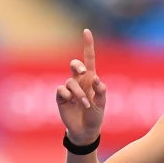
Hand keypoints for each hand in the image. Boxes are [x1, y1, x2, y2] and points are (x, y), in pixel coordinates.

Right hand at [55, 28, 106, 145]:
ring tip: (85, 104)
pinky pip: (61, 90)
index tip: (86, 31)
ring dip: (79, 93)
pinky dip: (68, 96)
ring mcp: (69, 89)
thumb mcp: (102, 104)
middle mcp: (79, 81)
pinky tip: (72, 103)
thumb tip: (96, 79)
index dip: (88, 45)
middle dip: (77, 65)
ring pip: (70, 81)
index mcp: (91, 79)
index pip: (89, 59)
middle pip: (75, 65)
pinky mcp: (61, 97)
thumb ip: (101, 91)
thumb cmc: (95, 116)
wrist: (85, 131)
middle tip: (83, 72)